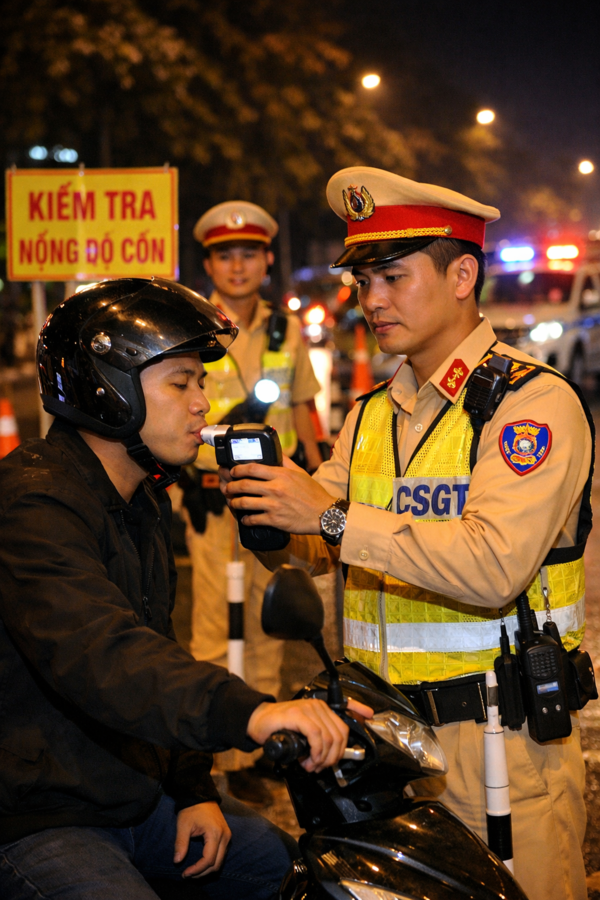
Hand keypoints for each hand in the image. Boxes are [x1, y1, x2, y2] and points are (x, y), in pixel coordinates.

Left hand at [174, 801, 231, 877]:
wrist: (201, 795)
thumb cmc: (191, 809)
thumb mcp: (183, 826)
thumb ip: (181, 843)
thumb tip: (177, 861)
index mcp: (215, 833)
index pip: (208, 860)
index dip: (196, 870)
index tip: (185, 874)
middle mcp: (225, 836)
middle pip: (216, 864)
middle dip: (202, 873)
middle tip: (188, 875)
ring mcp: (227, 836)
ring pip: (220, 860)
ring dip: (207, 869)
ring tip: (193, 871)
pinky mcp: (226, 835)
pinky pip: (221, 854)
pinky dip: (211, 862)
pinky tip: (200, 863)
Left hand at [220, 456, 335, 534]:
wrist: (324, 514)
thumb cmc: (313, 494)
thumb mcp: (301, 473)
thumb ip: (286, 462)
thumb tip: (276, 453)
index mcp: (281, 475)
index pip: (252, 468)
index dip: (238, 469)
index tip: (233, 471)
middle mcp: (275, 488)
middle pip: (244, 485)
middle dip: (231, 486)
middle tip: (228, 488)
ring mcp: (274, 505)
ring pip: (244, 502)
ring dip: (234, 503)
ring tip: (232, 503)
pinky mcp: (274, 520)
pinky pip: (253, 519)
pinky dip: (245, 519)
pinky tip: (244, 518)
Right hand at [247, 698, 372, 772]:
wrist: (257, 721)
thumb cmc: (280, 729)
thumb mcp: (304, 732)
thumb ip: (318, 737)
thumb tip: (332, 753)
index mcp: (321, 709)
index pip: (344, 722)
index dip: (352, 730)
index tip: (364, 727)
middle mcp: (317, 707)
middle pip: (339, 734)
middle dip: (333, 757)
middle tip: (320, 767)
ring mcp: (308, 709)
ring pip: (329, 737)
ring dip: (323, 758)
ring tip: (312, 765)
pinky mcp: (297, 715)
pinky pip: (316, 736)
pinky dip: (316, 752)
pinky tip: (308, 760)